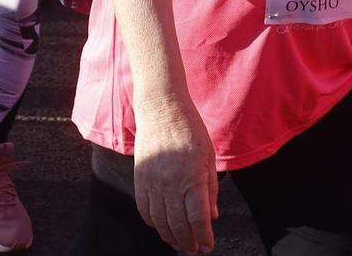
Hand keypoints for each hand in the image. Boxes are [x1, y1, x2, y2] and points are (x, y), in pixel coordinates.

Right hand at [132, 98, 218, 254]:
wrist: (161, 109)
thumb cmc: (190, 130)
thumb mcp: (209, 157)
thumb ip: (210, 188)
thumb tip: (212, 217)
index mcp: (193, 177)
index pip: (198, 219)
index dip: (204, 236)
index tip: (208, 246)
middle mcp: (171, 184)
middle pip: (178, 225)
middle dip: (188, 241)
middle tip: (194, 249)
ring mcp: (153, 182)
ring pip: (160, 221)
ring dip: (170, 236)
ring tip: (179, 243)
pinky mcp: (140, 178)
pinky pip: (144, 209)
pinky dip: (152, 222)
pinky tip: (161, 226)